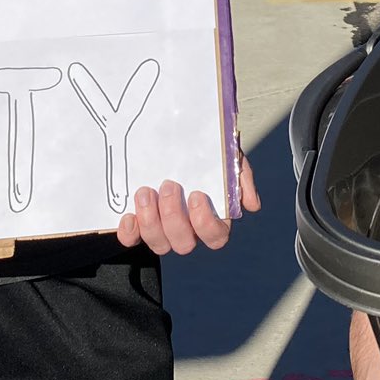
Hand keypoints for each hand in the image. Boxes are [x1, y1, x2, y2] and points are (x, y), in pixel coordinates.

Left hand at [117, 150, 258, 254]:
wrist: (171, 135)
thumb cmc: (204, 151)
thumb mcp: (228, 156)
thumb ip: (242, 176)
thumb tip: (251, 205)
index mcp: (212, 216)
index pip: (216, 236)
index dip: (205, 223)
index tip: (196, 195)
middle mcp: (188, 229)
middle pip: (184, 243)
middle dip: (174, 217)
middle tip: (168, 186)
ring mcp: (162, 229)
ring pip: (159, 244)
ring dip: (151, 221)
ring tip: (145, 191)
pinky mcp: (138, 224)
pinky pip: (132, 239)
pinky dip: (129, 232)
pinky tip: (128, 215)